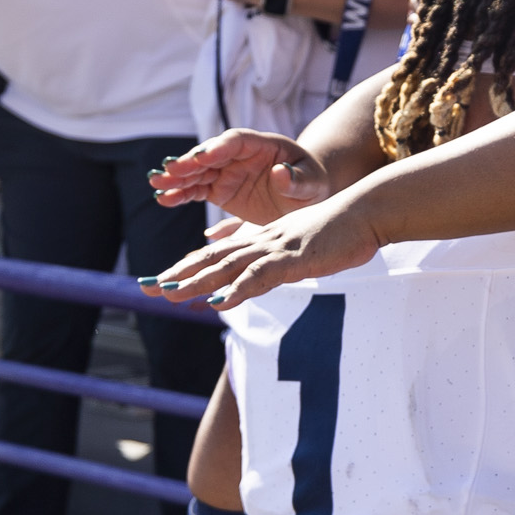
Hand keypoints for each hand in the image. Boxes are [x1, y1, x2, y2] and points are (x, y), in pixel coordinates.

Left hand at [142, 188, 383, 308]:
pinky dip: (239, 288)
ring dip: (198, 280)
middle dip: (180, 273)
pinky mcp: (294, 257)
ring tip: (171, 294)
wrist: (366, 212)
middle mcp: (262, 241)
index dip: (188, 266)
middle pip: (213, 257)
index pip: (217, 253)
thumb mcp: (300, 246)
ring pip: (229, 265)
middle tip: (148, 288)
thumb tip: (260, 274)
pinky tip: (221, 302)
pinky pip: (262, 275)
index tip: (161, 279)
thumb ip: (277, 259)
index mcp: (262, 240)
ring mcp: (276, 248)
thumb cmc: (338, 231)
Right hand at [149, 128, 331, 223]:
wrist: (306, 195)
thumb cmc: (312, 183)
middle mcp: (239, 155)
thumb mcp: (311, 182)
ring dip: (177, 177)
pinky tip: (164, 198)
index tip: (202, 157)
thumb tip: (280, 172)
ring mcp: (227, 172)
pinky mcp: (220, 189)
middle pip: (210, 154)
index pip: (236, 141)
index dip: (218, 147)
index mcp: (262, 145)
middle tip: (169, 170)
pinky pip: (196, 190)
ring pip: (198, 172)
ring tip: (156, 183)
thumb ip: (297, 179)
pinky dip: (180, 194)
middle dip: (189, 162)